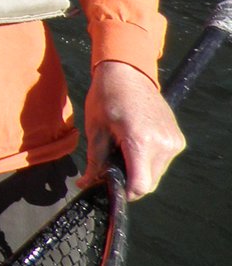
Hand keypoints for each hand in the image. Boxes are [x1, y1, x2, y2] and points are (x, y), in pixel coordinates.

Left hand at [82, 60, 185, 198]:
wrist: (127, 73)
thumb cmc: (106, 97)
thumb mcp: (95, 129)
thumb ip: (95, 161)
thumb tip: (87, 185)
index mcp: (141, 141)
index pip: (140, 185)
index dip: (124, 192)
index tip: (109, 187)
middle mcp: (163, 144)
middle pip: (149, 183)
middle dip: (128, 180)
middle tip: (110, 166)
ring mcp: (174, 142)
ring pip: (156, 174)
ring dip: (138, 170)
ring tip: (121, 149)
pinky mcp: (178, 139)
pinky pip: (162, 161)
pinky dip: (148, 160)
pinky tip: (133, 144)